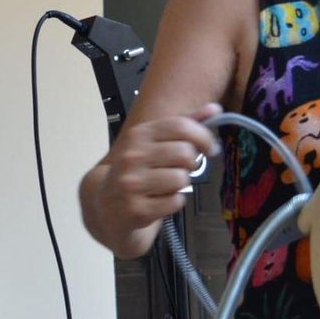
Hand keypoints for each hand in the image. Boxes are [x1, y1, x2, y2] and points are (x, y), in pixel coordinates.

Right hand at [82, 103, 221, 257]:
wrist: (105, 206)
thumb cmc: (136, 171)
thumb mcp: (153, 144)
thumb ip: (184, 125)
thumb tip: (215, 109)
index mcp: (137, 136)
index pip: (180, 126)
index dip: (203, 137)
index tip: (209, 148)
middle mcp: (131, 157)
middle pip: (184, 153)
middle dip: (191, 164)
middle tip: (182, 169)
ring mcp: (132, 184)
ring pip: (181, 179)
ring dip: (181, 185)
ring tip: (166, 186)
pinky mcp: (137, 209)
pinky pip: (176, 202)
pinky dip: (174, 203)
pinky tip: (159, 200)